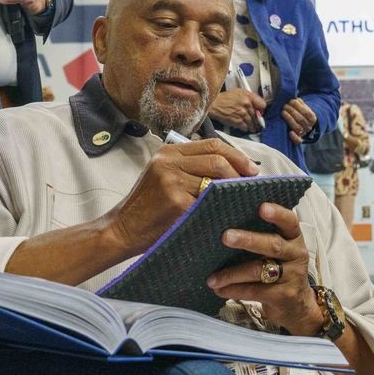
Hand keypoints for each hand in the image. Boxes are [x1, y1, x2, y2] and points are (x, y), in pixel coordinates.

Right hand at [103, 139, 259, 256]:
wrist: (122, 229)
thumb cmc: (147, 207)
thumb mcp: (163, 176)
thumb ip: (189, 167)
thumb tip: (232, 168)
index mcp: (168, 152)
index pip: (212, 144)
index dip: (237, 155)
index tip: (251, 169)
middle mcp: (168, 161)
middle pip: (217, 158)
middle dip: (240, 171)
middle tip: (251, 184)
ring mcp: (171, 180)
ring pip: (215, 179)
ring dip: (232, 189)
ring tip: (239, 198)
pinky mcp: (175, 202)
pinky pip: (207, 201)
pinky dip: (220, 207)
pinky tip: (227, 213)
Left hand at [207, 202, 318, 333]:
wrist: (297, 305)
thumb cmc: (280, 269)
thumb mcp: (279, 251)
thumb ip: (261, 236)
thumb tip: (224, 225)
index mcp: (294, 238)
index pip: (290, 221)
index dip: (277, 213)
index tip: (261, 207)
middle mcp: (296, 254)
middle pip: (273, 245)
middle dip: (248, 240)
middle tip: (225, 237)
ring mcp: (292, 276)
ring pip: (259, 270)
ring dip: (232, 273)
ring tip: (212, 278)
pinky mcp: (283, 296)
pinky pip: (254, 291)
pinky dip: (234, 290)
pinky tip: (219, 289)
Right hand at [208, 88, 265, 131]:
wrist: (213, 104)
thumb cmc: (225, 97)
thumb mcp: (238, 92)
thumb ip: (249, 97)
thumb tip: (257, 106)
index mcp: (248, 96)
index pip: (262, 105)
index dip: (261, 109)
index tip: (259, 111)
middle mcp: (246, 104)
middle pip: (257, 116)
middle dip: (256, 120)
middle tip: (256, 122)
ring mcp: (242, 114)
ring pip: (252, 123)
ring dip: (252, 126)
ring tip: (252, 127)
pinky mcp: (237, 121)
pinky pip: (245, 127)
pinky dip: (245, 128)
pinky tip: (244, 128)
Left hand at [280, 98, 317, 144]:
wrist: (302, 125)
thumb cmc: (300, 113)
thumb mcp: (302, 107)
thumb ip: (299, 103)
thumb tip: (293, 97)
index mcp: (312, 118)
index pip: (307, 112)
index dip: (298, 106)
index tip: (291, 101)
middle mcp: (309, 126)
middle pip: (301, 119)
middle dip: (292, 111)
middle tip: (284, 106)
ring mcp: (303, 133)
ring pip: (298, 128)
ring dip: (289, 119)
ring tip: (283, 112)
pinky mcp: (299, 139)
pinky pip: (298, 141)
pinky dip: (294, 137)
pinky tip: (290, 133)